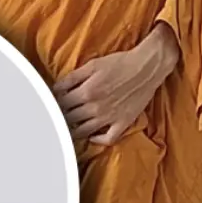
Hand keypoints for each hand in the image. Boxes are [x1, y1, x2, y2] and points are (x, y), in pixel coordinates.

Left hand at [52, 24, 179, 144]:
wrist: (147, 67)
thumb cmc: (121, 62)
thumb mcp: (93, 65)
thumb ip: (72, 78)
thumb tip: (56, 88)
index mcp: (87, 92)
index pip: (62, 103)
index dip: (55, 102)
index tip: (53, 102)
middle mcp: (96, 108)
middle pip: (70, 118)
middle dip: (62, 115)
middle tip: (59, 114)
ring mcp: (110, 118)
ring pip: (84, 131)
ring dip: (74, 130)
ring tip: (70, 125)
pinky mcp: (123, 122)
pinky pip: (107, 138)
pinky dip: (97, 140)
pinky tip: (92, 135)